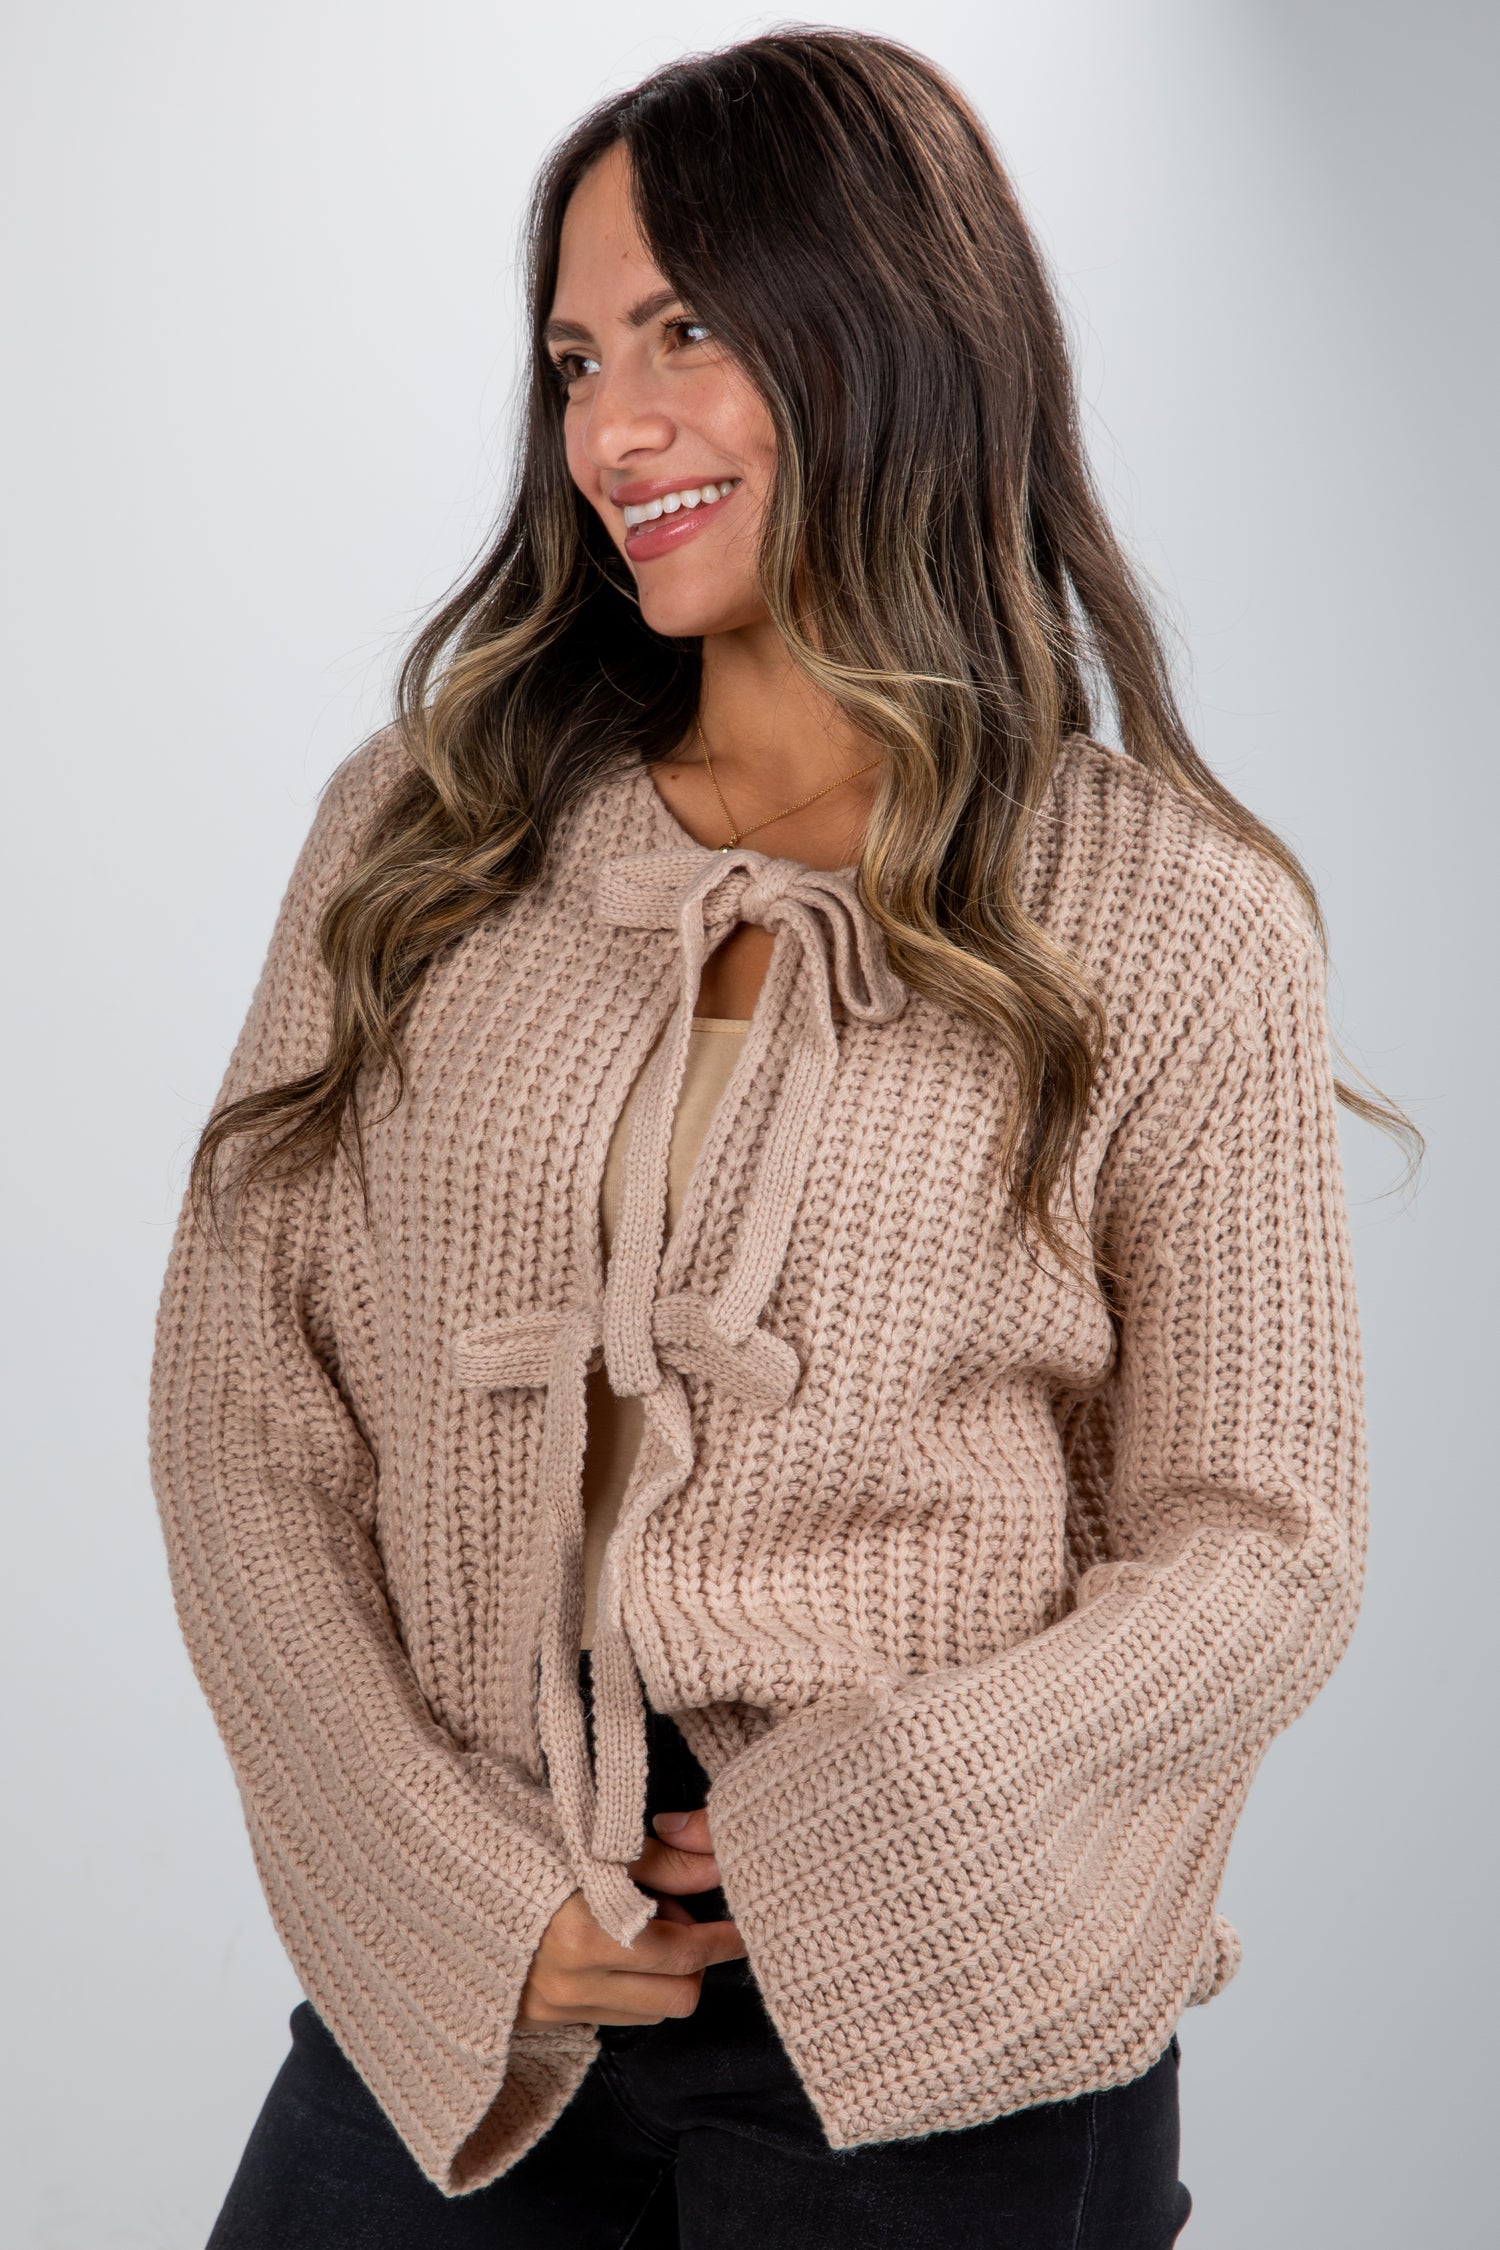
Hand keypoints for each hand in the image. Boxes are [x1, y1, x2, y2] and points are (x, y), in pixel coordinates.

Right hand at [516, 1807, 745, 2027]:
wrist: (432, 1876)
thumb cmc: (513, 1845)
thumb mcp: (592, 1842)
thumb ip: (663, 1863)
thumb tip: (717, 1869)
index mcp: (584, 1936)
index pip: (684, 1955)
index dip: (723, 1938)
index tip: (742, 1923)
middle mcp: (569, 1985)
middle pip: (677, 1997)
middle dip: (692, 1959)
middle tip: (674, 1910)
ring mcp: (551, 2009)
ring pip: (647, 2012)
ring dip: (659, 1974)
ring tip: (632, 1921)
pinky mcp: (540, 2019)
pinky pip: (609, 2013)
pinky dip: (625, 1984)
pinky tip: (605, 1943)